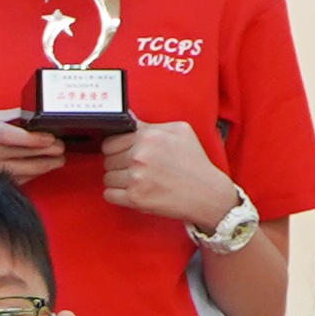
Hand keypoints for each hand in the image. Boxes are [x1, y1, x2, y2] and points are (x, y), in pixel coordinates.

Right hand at [0, 111, 70, 182]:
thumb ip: (14, 116)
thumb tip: (40, 113)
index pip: (10, 136)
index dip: (32, 138)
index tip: (50, 138)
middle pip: (24, 153)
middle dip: (49, 151)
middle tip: (62, 147)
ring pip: (27, 170)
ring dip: (48, 165)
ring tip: (60, 158)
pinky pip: (24, 179)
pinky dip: (37, 173)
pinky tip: (46, 167)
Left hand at [99, 125, 247, 237]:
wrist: (207, 194)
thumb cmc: (194, 163)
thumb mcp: (180, 131)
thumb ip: (150, 124)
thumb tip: (128, 117)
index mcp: (148, 136)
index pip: (111, 141)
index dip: (118, 149)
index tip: (127, 154)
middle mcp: (140, 155)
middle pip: (107, 159)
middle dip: (118, 164)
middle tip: (135, 169)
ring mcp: (136, 177)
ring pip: (107, 177)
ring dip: (118, 181)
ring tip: (137, 181)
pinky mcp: (135, 198)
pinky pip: (109, 195)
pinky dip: (117, 195)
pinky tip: (132, 192)